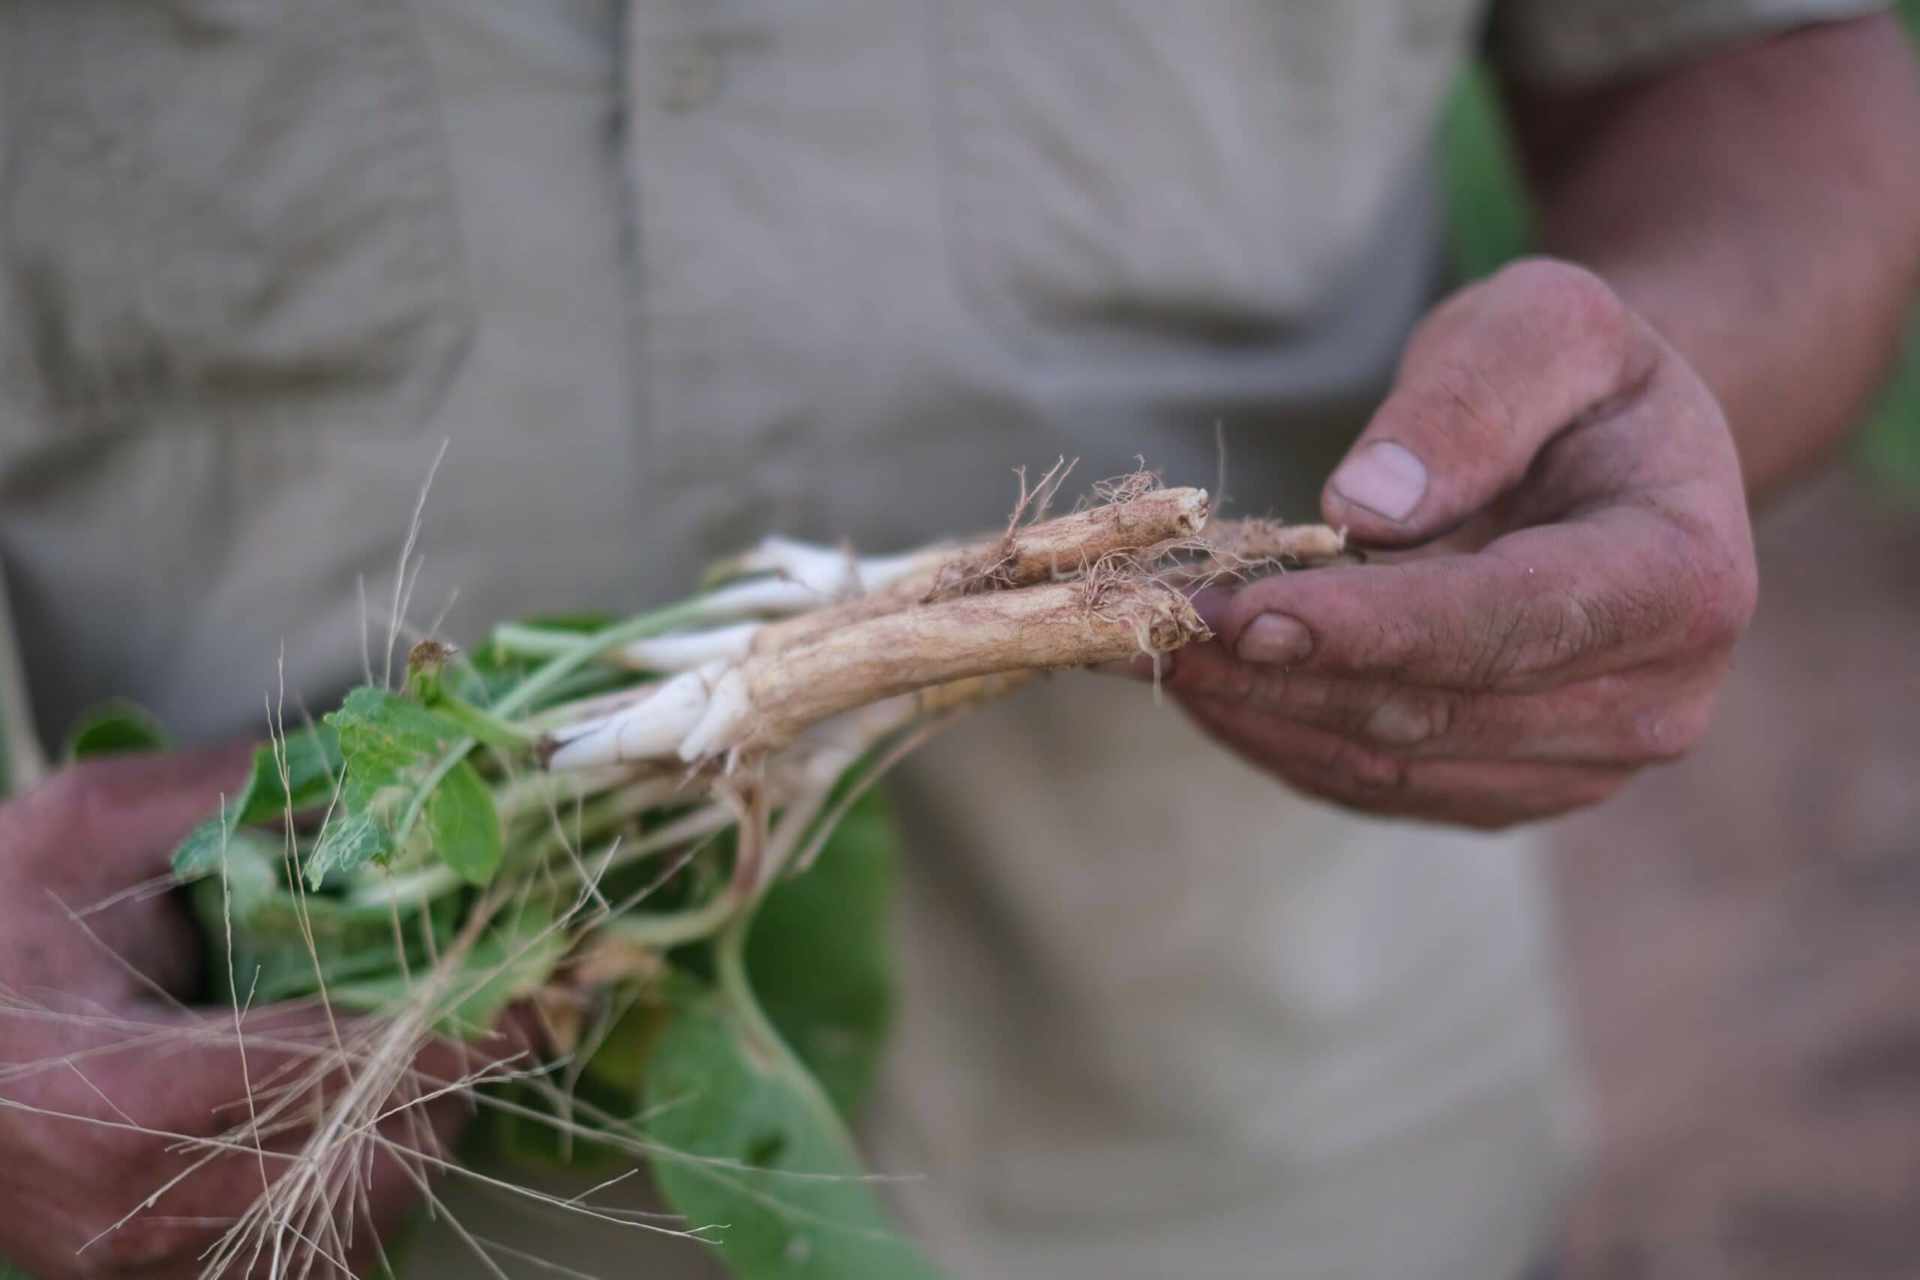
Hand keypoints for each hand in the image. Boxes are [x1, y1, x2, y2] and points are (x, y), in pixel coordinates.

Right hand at [0, 749, 509, 1277]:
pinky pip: (299, 1255)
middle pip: (361, 1165)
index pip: (332, 1071)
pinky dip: (357, 1189)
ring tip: (437, 1056)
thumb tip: (378, 762)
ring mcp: (143, 1263)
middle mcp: (140, 1208)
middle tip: (497, 1015)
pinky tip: (366, 1117)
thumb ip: (230, 792)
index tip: (529, 995)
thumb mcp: (85, 830)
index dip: (446, 1033)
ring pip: (345, 1222)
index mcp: (126, 1097)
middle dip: (446, 1087)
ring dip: (414, 1139)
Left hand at [1154, 259, 1757, 827]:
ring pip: (1383, 765)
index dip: (1367, 629)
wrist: (1616, 465)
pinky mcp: (1502, 790)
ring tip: (1134, 646)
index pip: (1508, 624)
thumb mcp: (1546, 326)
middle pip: (1428, 710)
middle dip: (1271, 669)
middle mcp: (1649, 705)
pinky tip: (1194, 680)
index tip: (1242, 613)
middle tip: (1135, 622)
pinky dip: (1270, 734)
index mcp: (1681, 583)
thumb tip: (1365, 507)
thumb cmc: (1577, 381)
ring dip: (1250, 710)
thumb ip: (1472, 399)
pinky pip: (1368, 785)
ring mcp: (1577, 767)